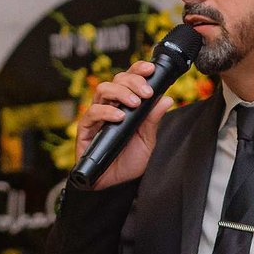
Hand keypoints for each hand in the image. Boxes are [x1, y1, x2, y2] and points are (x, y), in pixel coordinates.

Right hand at [74, 61, 175, 189]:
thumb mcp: (147, 140)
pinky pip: (92, 112)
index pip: (129, 79)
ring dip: (121, 92)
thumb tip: (167, 98)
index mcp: (125, 104)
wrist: (114, 184)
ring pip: (103, 90)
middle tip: (146, 92)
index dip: (138, 69)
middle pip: (116, 80)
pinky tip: (119, 117)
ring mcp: (97, 116)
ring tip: (134, 104)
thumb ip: (153, 119)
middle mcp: (110, 106)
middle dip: (133, 81)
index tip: (150, 69)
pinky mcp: (86, 128)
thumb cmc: (128, 161)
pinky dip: (107, 111)